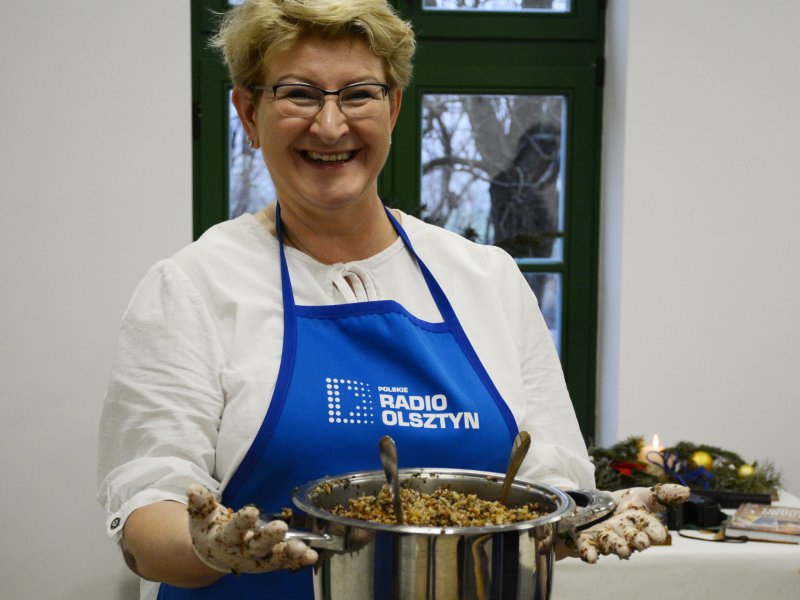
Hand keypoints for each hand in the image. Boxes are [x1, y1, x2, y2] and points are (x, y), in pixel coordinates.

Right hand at [186, 484, 317, 573]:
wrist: (213, 555)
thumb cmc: (209, 529)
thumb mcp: (200, 516)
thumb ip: (199, 503)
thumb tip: (192, 489)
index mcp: (222, 540)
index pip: (232, 531)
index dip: (242, 522)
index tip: (252, 511)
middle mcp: (241, 553)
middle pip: (256, 548)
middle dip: (269, 539)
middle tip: (281, 529)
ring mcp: (256, 559)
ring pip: (273, 558)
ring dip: (289, 553)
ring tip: (304, 549)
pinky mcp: (269, 561)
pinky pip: (284, 563)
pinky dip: (299, 561)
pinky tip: (312, 556)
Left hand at [572, 483, 689, 563]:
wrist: (599, 505)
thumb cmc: (627, 504)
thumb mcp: (644, 495)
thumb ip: (664, 494)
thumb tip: (687, 491)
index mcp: (641, 525)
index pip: (651, 529)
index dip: (654, 532)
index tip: (658, 534)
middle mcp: (626, 535)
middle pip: (633, 539)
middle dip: (637, 541)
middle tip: (641, 542)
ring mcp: (607, 538)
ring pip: (613, 544)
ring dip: (618, 547)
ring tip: (623, 549)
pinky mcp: (588, 539)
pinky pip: (588, 548)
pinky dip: (589, 553)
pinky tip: (592, 557)